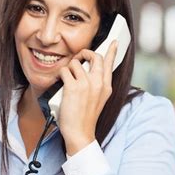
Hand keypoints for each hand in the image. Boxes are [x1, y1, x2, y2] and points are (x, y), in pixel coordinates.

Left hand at [58, 40, 117, 155]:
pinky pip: (64, 70)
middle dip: (84, 53)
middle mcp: (99, 83)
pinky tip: (61, 84)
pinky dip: (60, 75)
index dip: (112, 50)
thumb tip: (89, 70)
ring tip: (67, 79)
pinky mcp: (73, 87)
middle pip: (94, 56)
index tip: (114, 42)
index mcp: (106, 86)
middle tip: (79, 58)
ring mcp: (87, 84)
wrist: (80, 133)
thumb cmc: (86, 118)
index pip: (110, 63)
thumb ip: (97, 85)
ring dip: (68, 68)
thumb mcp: (99, 100)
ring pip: (75, 62)